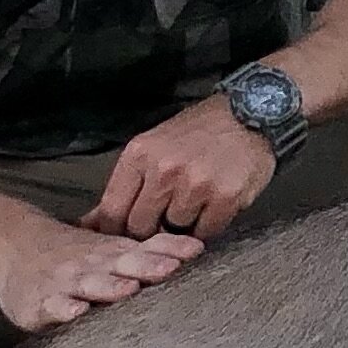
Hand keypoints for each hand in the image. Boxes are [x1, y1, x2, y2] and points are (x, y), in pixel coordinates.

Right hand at [0, 216, 203, 330]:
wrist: (13, 246)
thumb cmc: (76, 256)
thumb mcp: (112, 250)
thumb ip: (150, 252)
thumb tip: (198, 249)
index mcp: (115, 254)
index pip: (147, 248)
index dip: (170, 249)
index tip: (196, 251)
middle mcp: (94, 265)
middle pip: (123, 264)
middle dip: (147, 266)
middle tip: (170, 270)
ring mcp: (66, 282)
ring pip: (90, 283)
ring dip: (109, 286)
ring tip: (128, 290)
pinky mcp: (39, 302)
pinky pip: (53, 306)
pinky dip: (64, 309)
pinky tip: (76, 312)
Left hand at [87, 95, 280, 244]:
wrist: (252, 111)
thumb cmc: (200, 131)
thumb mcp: (155, 146)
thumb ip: (129, 183)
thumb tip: (94, 222)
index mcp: (139, 154)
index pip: (111, 211)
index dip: (115, 230)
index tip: (123, 235)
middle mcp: (163, 169)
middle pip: (140, 226)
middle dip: (151, 228)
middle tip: (167, 216)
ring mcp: (195, 184)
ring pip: (174, 231)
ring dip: (183, 224)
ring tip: (197, 201)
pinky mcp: (224, 197)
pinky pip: (206, 232)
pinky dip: (209, 224)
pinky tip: (215, 204)